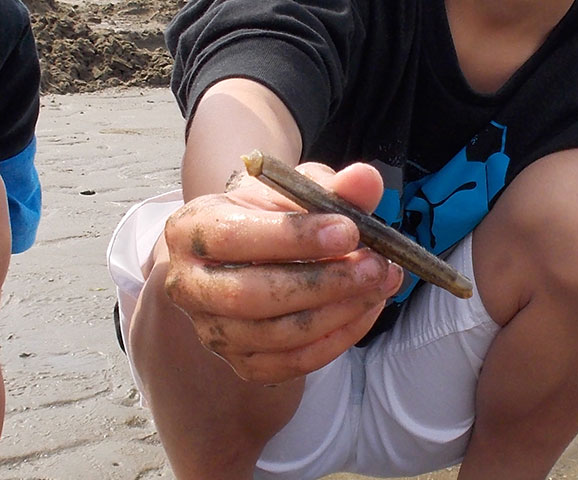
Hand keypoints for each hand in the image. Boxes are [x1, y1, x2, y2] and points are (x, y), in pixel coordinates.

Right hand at [164, 162, 402, 383]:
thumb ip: (331, 185)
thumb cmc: (271, 215)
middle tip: (375, 265)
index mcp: (190, 231)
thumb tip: (366, 180)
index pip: (233, 238)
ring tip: (381, 283)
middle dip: (323, 282)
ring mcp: (213, 331)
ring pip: (276, 334)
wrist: (253, 250)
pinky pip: (292, 363)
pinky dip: (338, 339)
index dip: (293, 238)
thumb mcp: (296, 188)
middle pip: (251, 295)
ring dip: (339, 311)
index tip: (348, 231)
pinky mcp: (242, 362)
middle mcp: (189, 286)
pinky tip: (366, 309)